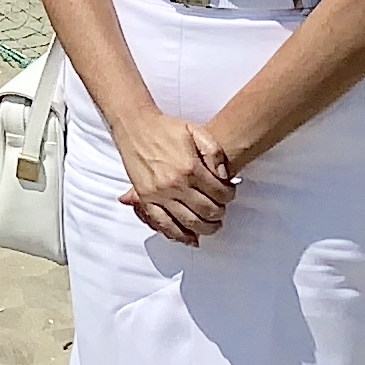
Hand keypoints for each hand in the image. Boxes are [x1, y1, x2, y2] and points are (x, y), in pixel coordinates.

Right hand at [111, 107, 233, 246]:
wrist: (135, 126)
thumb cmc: (165, 128)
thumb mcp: (196, 131)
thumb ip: (215, 153)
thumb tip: (224, 176)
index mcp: (190, 168)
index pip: (220, 193)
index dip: (229, 196)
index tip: (229, 194)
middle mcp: (175, 184)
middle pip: (207, 211)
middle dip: (219, 214)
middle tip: (221, 211)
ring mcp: (159, 194)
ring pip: (188, 222)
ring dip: (204, 228)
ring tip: (211, 226)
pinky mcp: (146, 198)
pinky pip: (163, 223)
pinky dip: (177, 235)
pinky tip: (188, 238)